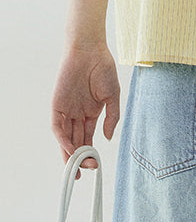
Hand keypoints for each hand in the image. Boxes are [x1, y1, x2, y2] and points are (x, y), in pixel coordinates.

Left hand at [51, 43, 119, 179]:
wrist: (90, 50)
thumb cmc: (103, 68)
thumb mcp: (113, 96)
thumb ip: (112, 117)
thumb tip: (108, 138)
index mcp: (91, 112)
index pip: (88, 138)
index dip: (90, 152)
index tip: (95, 164)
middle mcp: (77, 114)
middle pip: (76, 141)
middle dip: (79, 158)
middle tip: (84, 171)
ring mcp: (67, 110)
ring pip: (65, 138)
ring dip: (69, 153)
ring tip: (76, 167)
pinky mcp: (57, 105)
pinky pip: (58, 126)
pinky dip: (62, 139)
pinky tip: (70, 148)